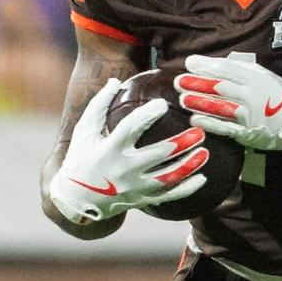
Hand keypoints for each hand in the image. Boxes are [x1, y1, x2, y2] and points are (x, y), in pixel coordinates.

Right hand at [47, 78, 211, 224]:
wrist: (77, 199)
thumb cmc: (81, 158)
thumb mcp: (84, 131)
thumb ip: (99, 105)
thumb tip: (116, 80)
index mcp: (109, 149)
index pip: (131, 128)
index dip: (148, 115)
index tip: (162, 104)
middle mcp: (123, 170)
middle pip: (158, 154)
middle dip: (181, 142)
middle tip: (199, 130)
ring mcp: (134, 187)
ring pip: (168, 177)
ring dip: (189, 165)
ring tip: (205, 151)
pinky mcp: (141, 199)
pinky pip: (169, 196)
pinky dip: (187, 188)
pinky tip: (203, 178)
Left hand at [177, 54, 281, 151]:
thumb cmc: (278, 95)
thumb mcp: (264, 76)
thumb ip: (242, 70)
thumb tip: (214, 64)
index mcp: (256, 78)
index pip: (226, 69)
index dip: (206, 65)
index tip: (189, 62)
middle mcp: (251, 95)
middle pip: (219, 87)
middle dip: (196, 83)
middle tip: (179, 81)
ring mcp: (248, 114)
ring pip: (219, 107)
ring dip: (198, 102)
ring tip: (182, 98)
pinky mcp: (246, 132)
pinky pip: (224, 127)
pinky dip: (208, 123)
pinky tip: (194, 118)